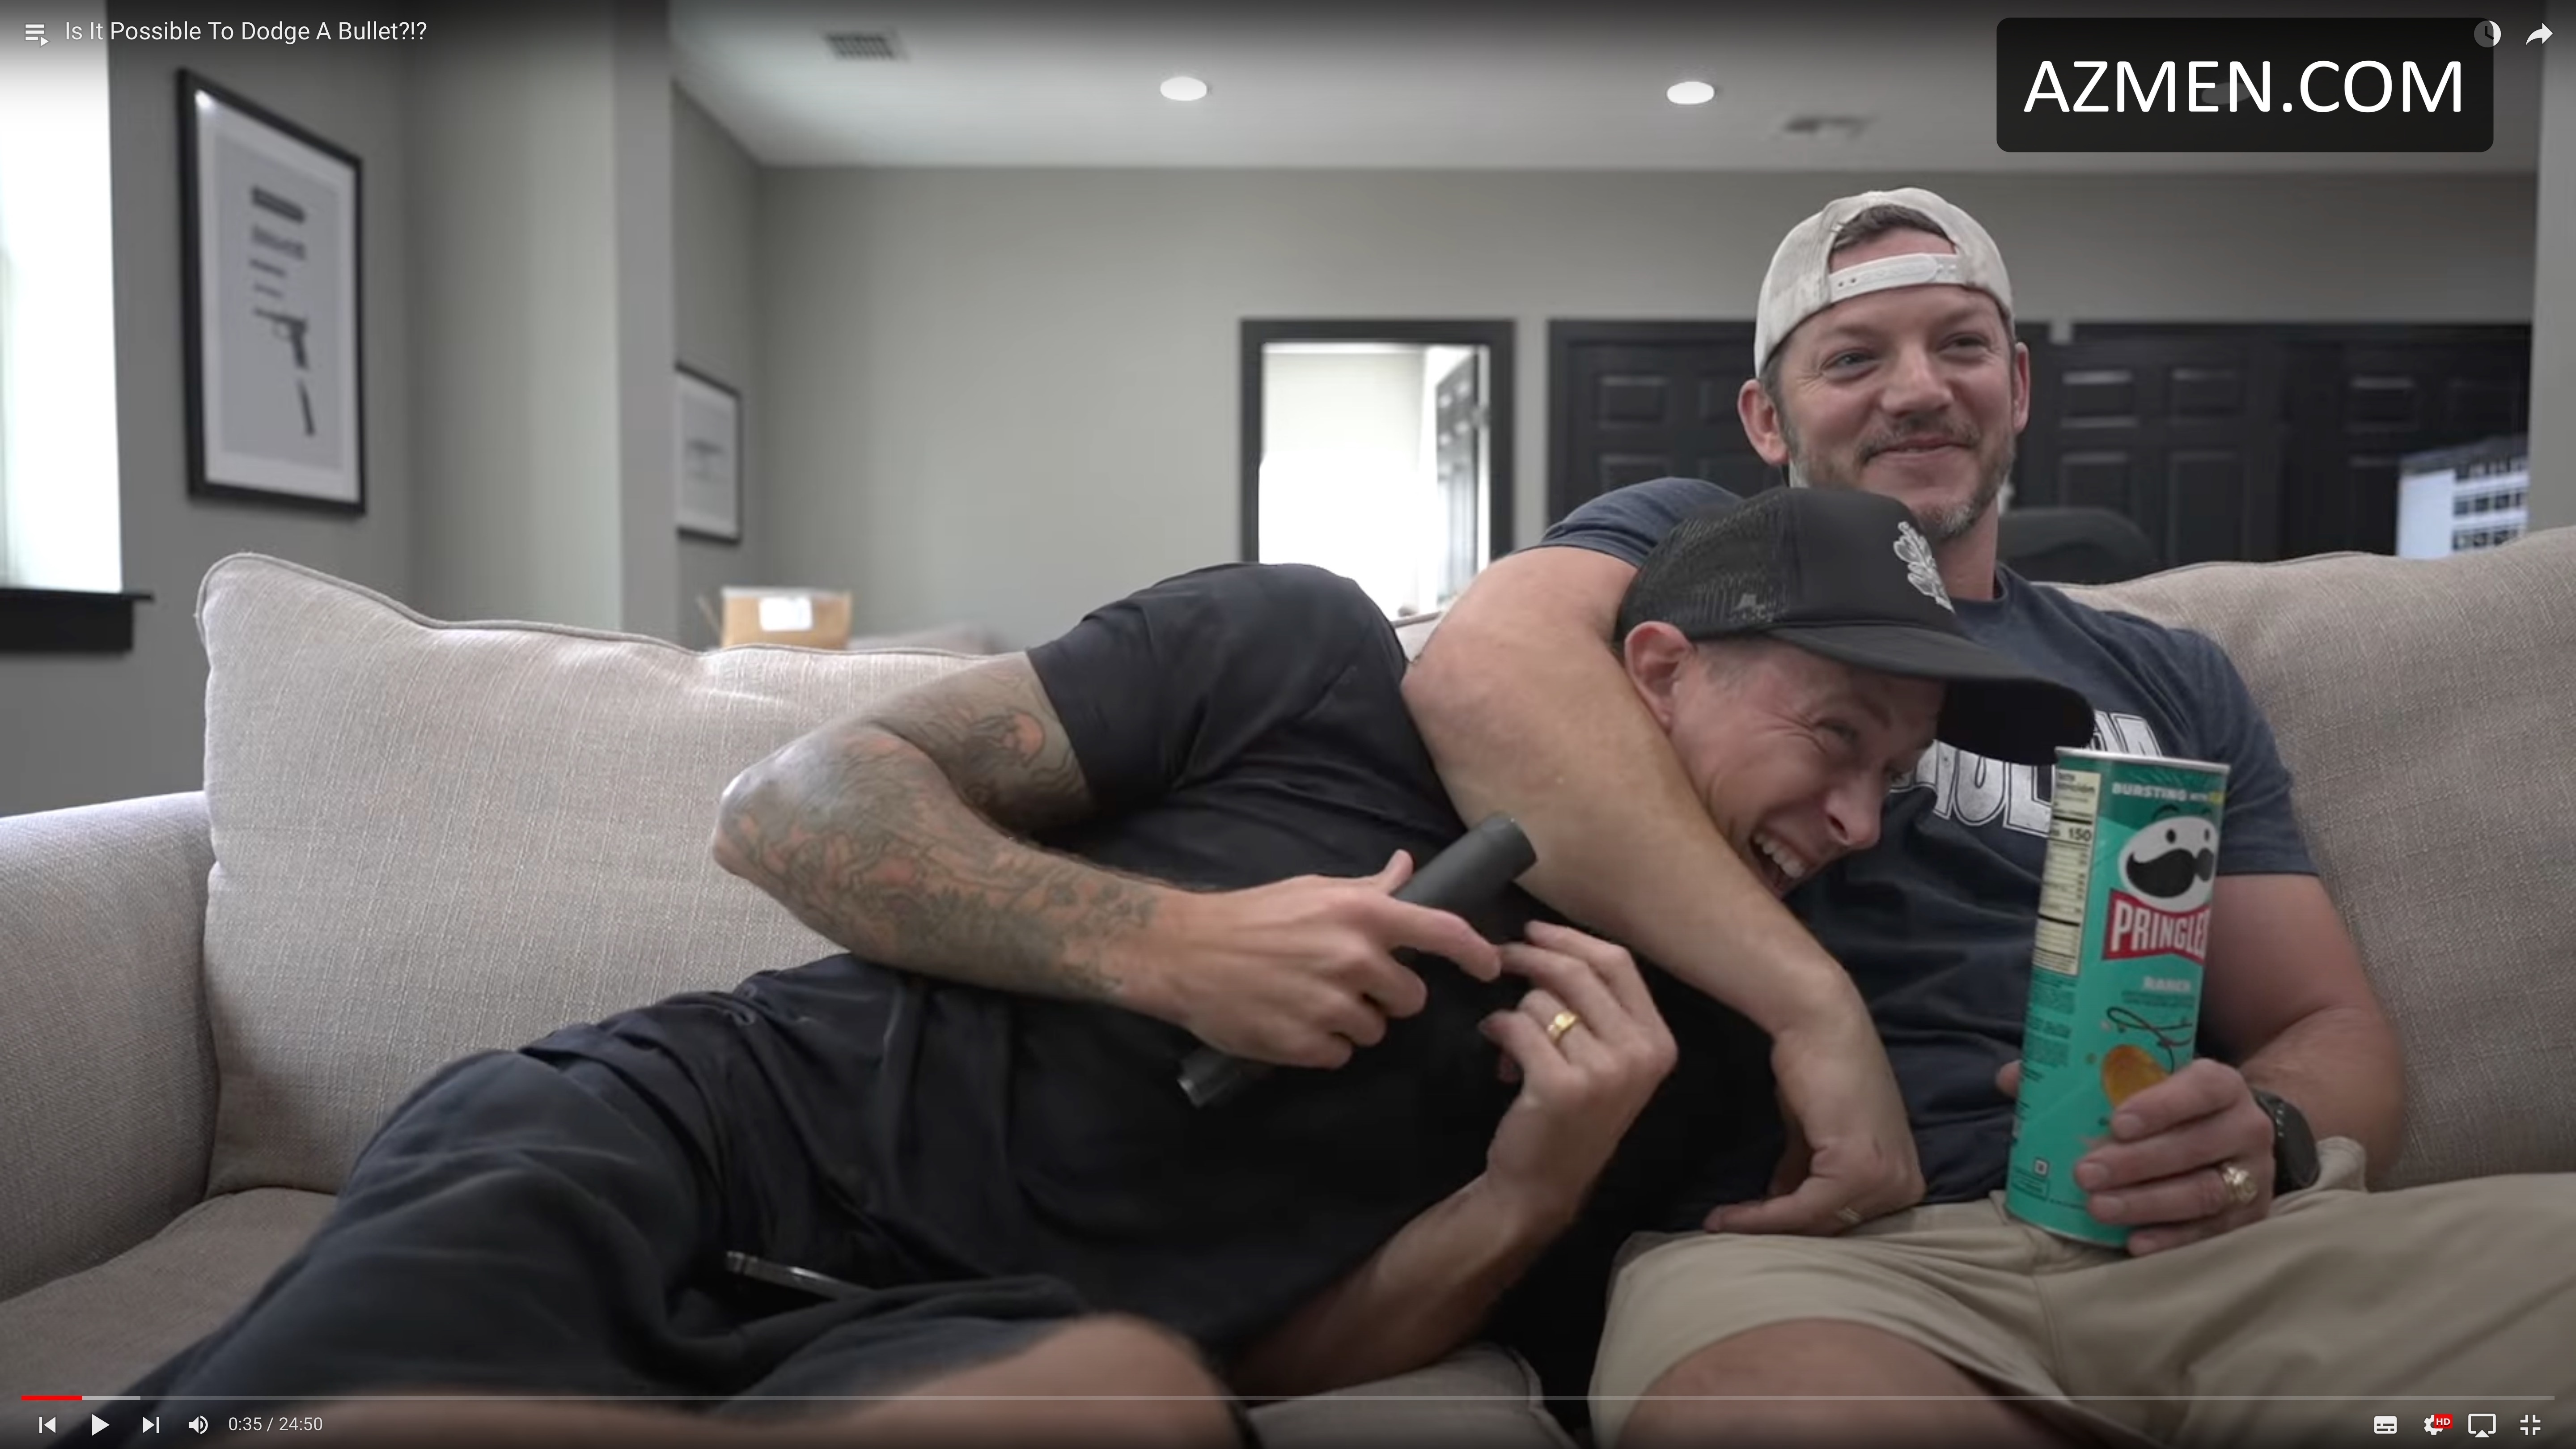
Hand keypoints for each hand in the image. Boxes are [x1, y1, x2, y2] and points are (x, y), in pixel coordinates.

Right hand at [1142, 851, 1502, 1069]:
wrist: (1185, 952)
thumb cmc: (1252, 914)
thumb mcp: (1313, 889)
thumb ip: (1368, 888)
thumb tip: (1407, 868)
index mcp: (1361, 914)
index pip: (1442, 932)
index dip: (1476, 953)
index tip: (1491, 967)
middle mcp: (1354, 958)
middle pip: (1411, 998)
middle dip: (1388, 996)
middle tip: (1348, 983)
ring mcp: (1330, 1005)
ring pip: (1376, 1032)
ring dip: (1353, 1023)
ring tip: (1311, 1001)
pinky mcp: (1305, 1044)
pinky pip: (1340, 1055)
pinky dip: (1322, 1046)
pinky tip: (1294, 1022)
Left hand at [1475, 922, 1677, 1227]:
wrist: (1542, 1186)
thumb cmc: (1570, 1117)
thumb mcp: (1606, 1060)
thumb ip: (1596, 1007)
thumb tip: (1550, 941)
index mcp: (1658, 1042)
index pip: (1618, 963)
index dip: (1570, 939)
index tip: (1533, 931)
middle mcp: (1640, 1055)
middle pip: (1578, 973)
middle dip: (1531, 958)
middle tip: (1499, 957)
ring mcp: (1604, 1072)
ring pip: (1542, 1002)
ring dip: (1515, 1013)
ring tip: (1515, 1046)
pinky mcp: (1561, 1086)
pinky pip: (1517, 1027)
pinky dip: (1498, 1031)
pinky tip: (1498, 1055)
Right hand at [1705, 1013, 1922, 1234]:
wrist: (1820, 1024)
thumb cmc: (1818, 1069)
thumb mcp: (1816, 1136)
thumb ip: (1806, 1173)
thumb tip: (1782, 1204)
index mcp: (1903, 1180)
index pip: (1844, 1221)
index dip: (1796, 1229)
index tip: (1749, 1229)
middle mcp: (1904, 1186)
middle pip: (1831, 1227)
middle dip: (1778, 1232)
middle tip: (1729, 1230)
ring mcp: (1885, 1180)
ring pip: (1815, 1222)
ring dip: (1762, 1227)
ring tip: (1720, 1224)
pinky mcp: (1856, 1170)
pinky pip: (1803, 1208)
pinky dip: (1761, 1216)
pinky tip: (1727, 1216)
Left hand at [1995, 1058, 2275, 1254]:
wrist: (2232, 1134)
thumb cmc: (2168, 1105)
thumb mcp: (2138, 1082)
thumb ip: (2078, 1076)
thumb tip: (2010, 1079)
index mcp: (2219, 1084)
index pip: (2199, 1089)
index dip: (2161, 1106)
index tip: (2116, 1123)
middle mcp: (2245, 1126)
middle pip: (2196, 1146)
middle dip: (2137, 1163)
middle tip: (2086, 1172)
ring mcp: (2252, 1175)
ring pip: (2203, 1191)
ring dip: (2147, 1202)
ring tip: (2098, 1207)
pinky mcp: (2249, 1216)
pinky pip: (2211, 1232)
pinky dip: (2171, 1238)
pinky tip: (2133, 1242)